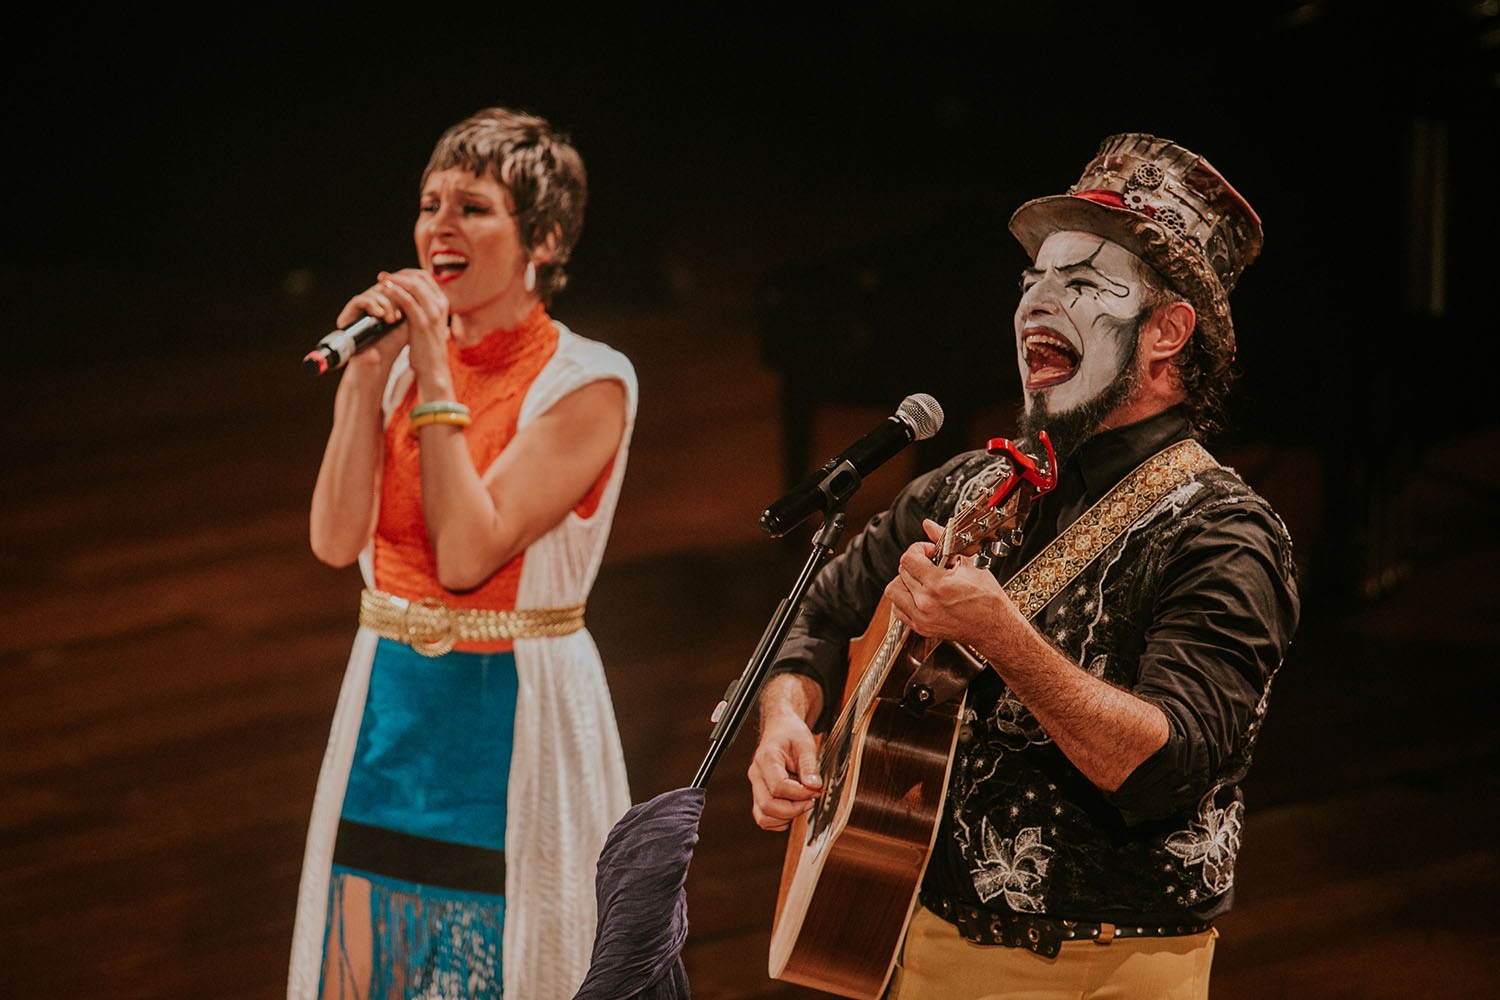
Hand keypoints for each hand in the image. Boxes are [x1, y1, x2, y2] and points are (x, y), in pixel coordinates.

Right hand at [332, 275, 416, 372]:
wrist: (380, 362)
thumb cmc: (394, 343)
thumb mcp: (407, 320)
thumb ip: (411, 303)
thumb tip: (422, 286)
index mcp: (384, 300)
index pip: (392, 285)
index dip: (402, 290)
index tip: (412, 301)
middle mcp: (371, 301)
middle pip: (383, 286)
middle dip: (395, 297)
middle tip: (402, 312)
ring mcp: (359, 307)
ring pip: (373, 292)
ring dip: (385, 303)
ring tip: (394, 319)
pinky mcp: (348, 314)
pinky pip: (359, 300)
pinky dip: (371, 304)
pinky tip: (381, 314)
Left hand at [368, 268, 449, 375]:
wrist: (433, 368)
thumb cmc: (427, 347)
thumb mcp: (428, 323)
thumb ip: (421, 308)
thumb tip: (406, 296)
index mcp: (442, 303)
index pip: (425, 278)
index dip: (406, 274)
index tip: (392, 276)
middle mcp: (440, 305)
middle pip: (419, 277)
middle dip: (399, 274)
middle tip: (383, 276)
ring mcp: (433, 313)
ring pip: (413, 285)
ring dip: (394, 280)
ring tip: (381, 281)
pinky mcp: (422, 322)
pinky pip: (406, 300)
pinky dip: (394, 293)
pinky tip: (383, 292)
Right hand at [748, 709, 822, 831]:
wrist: (780, 728)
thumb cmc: (790, 734)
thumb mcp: (806, 743)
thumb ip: (809, 765)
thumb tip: (814, 786)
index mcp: (767, 758)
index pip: (778, 786)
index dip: (799, 794)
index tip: (815, 790)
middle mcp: (756, 774)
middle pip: (768, 805)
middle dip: (793, 809)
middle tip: (811, 800)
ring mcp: (756, 786)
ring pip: (763, 816)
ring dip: (785, 817)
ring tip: (801, 804)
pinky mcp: (759, 794)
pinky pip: (763, 817)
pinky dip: (778, 820)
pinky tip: (792, 808)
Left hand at [884, 518, 1011, 646]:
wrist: (994, 627)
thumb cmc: (987, 599)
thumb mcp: (970, 563)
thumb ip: (944, 541)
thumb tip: (929, 525)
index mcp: (939, 585)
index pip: (909, 558)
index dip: (918, 549)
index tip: (930, 552)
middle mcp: (926, 603)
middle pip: (901, 571)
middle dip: (915, 562)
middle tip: (930, 564)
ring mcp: (921, 617)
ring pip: (894, 590)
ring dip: (904, 580)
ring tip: (921, 578)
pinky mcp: (920, 627)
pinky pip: (897, 609)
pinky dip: (903, 598)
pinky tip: (918, 593)